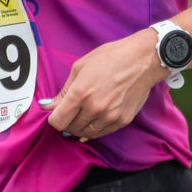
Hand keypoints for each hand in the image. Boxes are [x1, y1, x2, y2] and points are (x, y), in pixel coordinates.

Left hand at [41, 31, 168, 142]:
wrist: (143, 60)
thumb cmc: (111, 57)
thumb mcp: (80, 67)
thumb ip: (64, 91)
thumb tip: (49, 105)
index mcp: (81, 93)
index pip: (58, 121)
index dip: (54, 118)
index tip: (57, 112)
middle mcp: (94, 108)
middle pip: (70, 128)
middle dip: (67, 121)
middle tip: (71, 110)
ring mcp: (109, 116)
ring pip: (85, 134)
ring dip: (80, 126)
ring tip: (84, 112)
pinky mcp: (122, 121)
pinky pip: (101, 133)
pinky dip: (94, 128)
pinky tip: (95, 117)